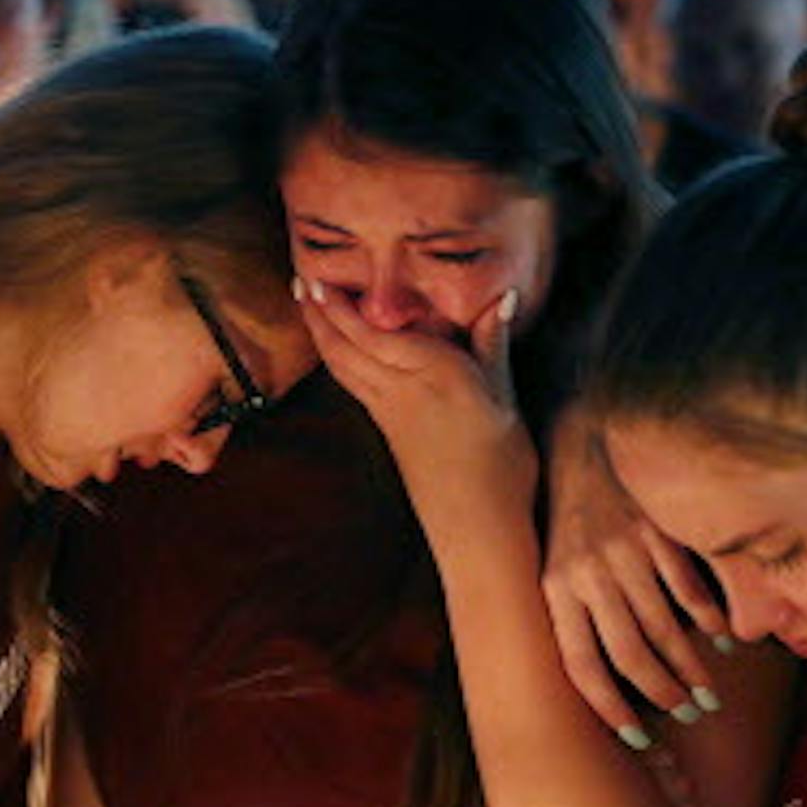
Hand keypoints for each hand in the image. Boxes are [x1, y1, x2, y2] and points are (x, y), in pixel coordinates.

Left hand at [293, 277, 535, 522]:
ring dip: (322, 335)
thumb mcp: (504, 397)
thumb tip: (500, 295)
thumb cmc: (501, 464)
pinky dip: (339, 360)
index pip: (372, 331)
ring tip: (309, 307)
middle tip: (302, 281)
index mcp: (431, 373)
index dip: (339, 305)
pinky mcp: (388, 432)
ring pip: (343, 366)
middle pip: (346, 347)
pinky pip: (354, 385)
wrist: (478, 528)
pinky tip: (339, 351)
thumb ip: (493, 343)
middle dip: (319, 314)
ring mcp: (389, 414)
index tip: (318, 278)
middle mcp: (401, 391)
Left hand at [542, 415, 730, 745]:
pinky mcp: (655, 531)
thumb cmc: (570, 529)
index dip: (610, 709)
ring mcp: (624, 552)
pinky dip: (710, 619)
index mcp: (556, 592)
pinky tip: (725, 641)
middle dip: (663, 693)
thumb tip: (606, 690)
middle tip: (689, 715)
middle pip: (629, 652)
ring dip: (690, 668)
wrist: (583, 452)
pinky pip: (687, 587)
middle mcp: (588, 575)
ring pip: (663, 626)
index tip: (638, 740)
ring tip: (708, 694)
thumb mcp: (556, 573)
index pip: (580, 666)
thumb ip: (575, 622)